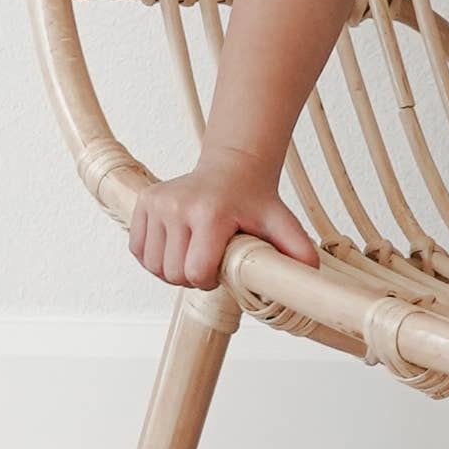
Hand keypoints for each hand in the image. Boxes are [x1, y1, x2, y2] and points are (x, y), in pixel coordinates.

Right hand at [126, 161, 316, 291]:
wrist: (232, 168)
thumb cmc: (254, 199)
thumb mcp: (280, 222)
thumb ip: (296, 248)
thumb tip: (310, 276)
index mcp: (210, 213)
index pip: (196, 272)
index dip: (209, 280)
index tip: (222, 268)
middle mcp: (178, 205)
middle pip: (173, 273)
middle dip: (192, 277)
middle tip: (210, 260)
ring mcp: (157, 203)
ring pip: (153, 265)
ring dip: (172, 269)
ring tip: (194, 253)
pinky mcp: (143, 202)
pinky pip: (138, 250)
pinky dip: (154, 258)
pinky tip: (176, 247)